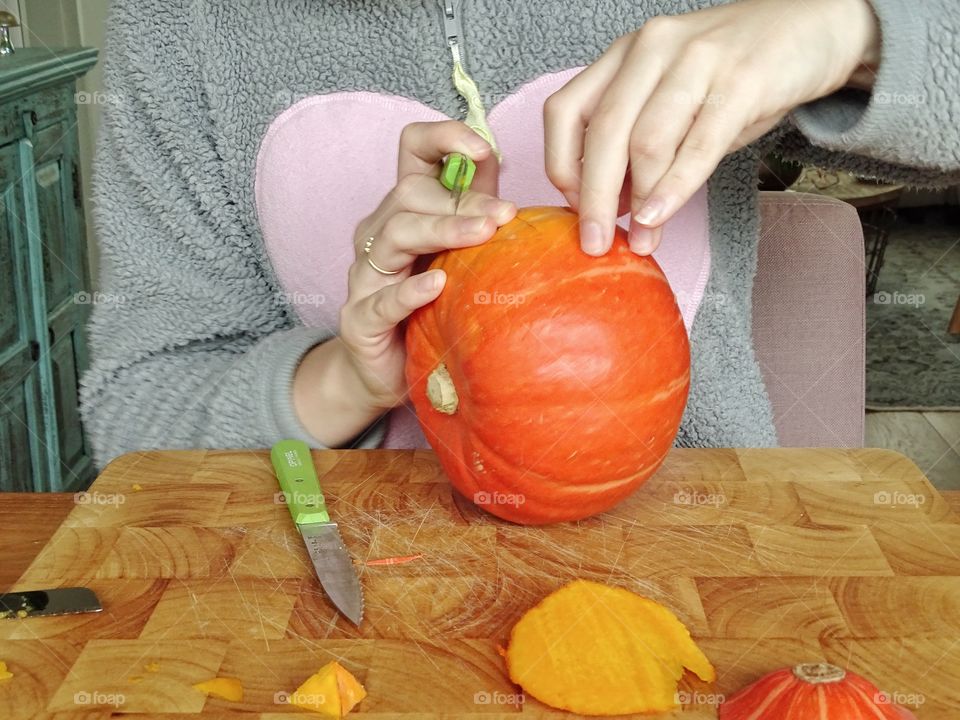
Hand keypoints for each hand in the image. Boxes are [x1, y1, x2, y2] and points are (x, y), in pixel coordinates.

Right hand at [293, 121, 516, 445]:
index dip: (444, 137)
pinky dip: (410, 290)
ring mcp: (365, 276)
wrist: (389, 372)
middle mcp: (378, 233)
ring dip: (443, 229)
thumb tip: (531, 181)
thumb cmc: (431, 310)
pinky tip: (438, 285)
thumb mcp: (462, 255)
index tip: (483, 149)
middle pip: (409, 193)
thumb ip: (482, 214)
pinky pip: (382, 299)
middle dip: (460, 199)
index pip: (412, 148)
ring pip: (394, 233)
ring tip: (483, 234)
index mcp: (404, 208)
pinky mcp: (360, 319)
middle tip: (505, 215)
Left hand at [544, 0, 880, 255]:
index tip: (575, 211)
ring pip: (647, 142)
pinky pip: (698, 145)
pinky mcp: (742, 80)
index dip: (562, 168)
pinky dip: (674, 189)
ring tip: (643, 240)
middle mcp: (652, 49)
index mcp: (624, 54)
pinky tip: (660, 216)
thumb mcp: (672, 101)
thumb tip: (608, 207)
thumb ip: (636, 146)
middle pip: (604, 134)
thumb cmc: (734, 75)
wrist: (813, 27)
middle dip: (594, 200)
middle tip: (594, 245)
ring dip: (640, 202)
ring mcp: (697, 60)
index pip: (565, 112)